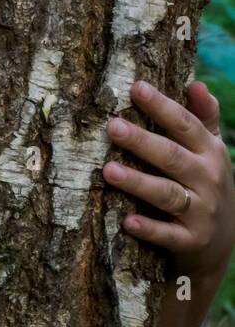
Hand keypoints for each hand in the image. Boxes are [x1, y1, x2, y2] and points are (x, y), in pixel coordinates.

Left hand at [103, 80, 234, 281]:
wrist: (220, 244)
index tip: (136, 87)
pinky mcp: (191, 241)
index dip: (162, 106)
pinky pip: (168, 234)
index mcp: (211, 153)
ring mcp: (201, 211)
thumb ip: (204, 118)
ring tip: (107, 170)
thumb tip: (195, 82)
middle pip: (172, 157)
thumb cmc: (206, 185)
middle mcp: (208, 179)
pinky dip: (148, 229)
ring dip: (138, 182)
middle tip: (112, 126)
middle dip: (142, 141)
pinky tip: (126, 221)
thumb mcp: (211, 152)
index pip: (186, 125)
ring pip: (167, 194)